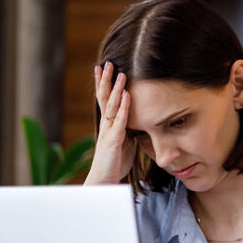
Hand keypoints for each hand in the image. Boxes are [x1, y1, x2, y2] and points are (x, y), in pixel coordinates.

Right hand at [83, 62, 135, 185]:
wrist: (104, 180)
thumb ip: (128, 129)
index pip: (105, 99)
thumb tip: (138, 119)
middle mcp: (106, 124)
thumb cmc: (114, 162)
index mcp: (108, 124)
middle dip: (106, 79)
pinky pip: (120, 120)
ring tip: (119, 72)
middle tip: (107, 62)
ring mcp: (108, 131)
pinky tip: (127, 94)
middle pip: (104, 97)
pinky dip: (124, 106)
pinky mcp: (114, 140)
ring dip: (116, 88)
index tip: (104, 68)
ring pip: (111, 105)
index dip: (104, 84)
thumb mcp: (124, 141)